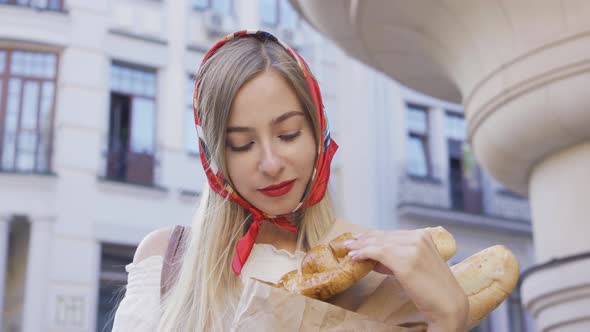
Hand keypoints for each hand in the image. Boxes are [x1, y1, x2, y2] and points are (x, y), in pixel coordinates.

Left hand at [344, 229, 468, 331]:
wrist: (448, 304)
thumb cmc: (432, 290)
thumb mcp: (416, 266)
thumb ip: (397, 258)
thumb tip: (374, 258)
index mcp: (424, 236)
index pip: (392, 234)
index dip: (374, 236)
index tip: (360, 238)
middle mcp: (418, 238)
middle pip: (384, 236)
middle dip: (364, 239)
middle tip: (350, 242)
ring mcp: (412, 248)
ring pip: (379, 243)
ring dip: (361, 246)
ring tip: (348, 249)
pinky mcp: (404, 261)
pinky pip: (378, 253)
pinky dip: (364, 253)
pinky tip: (354, 257)